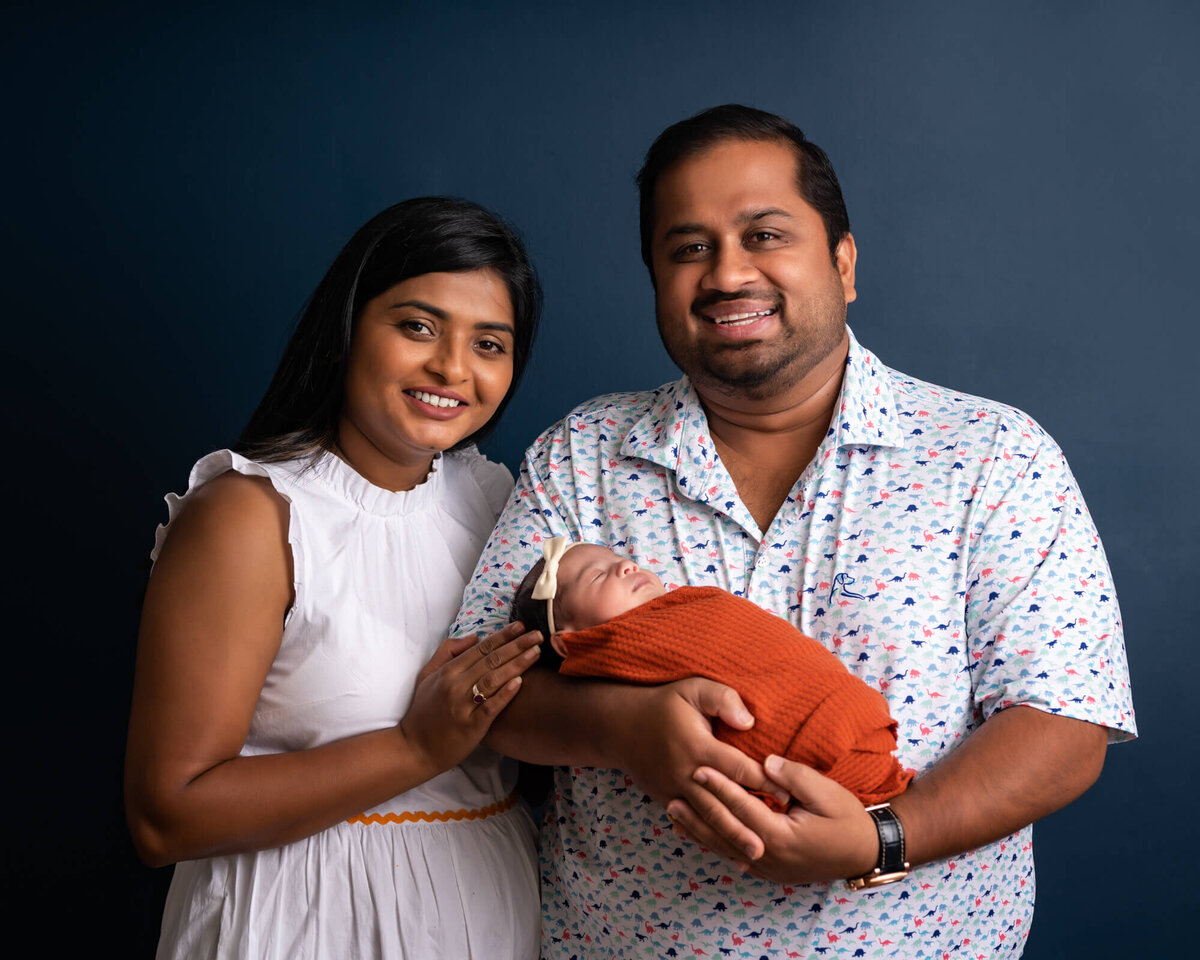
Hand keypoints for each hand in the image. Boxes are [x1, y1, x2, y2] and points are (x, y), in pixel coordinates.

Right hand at [398, 622, 541, 776]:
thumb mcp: (427, 675)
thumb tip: (474, 636)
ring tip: (536, 653)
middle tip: (538, 635)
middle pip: (491, 660)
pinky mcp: (471, 726)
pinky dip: (505, 693)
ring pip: (494, 679)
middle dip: (517, 645)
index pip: (481, 648)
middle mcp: (456, 685)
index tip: (521, 626)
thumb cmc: (423, 711)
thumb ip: (447, 652)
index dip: (503, 636)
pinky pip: (491, 706)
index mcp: (448, 671)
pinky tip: (520, 682)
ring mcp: (463, 705)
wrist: (414, 748)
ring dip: (517, 664)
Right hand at [610, 678, 783, 862]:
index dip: (764, 781)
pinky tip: (725, 852)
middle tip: (771, 844)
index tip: (787, 795)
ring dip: (729, 839)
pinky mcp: (665, 799)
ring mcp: (673, 790)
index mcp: (698, 746)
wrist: (620, 725)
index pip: (737, 768)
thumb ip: (723, 699)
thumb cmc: (665, 703)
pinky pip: (690, 822)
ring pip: (705, 819)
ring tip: (753, 856)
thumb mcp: (694, 689)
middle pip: (720, 804)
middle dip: (746, 825)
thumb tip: (749, 722)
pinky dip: (709, 838)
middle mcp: (686, 773)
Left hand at [668, 755, 878, 883]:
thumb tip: (766, 762)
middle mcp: (768, 856)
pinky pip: (734, 857)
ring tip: (673, 813)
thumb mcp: (828, 793)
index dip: (719, 786)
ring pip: (724, 848)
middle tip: (673, 792)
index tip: (699, 767)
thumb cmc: (848, 819)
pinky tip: (698, 834)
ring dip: (698, 830)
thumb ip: (795, 777)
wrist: (866, 853)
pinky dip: (713, 844)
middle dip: (698, 811)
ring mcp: (767, 868)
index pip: (741, 806)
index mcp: (781, 836)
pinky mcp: (769, 871)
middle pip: (724, 831)